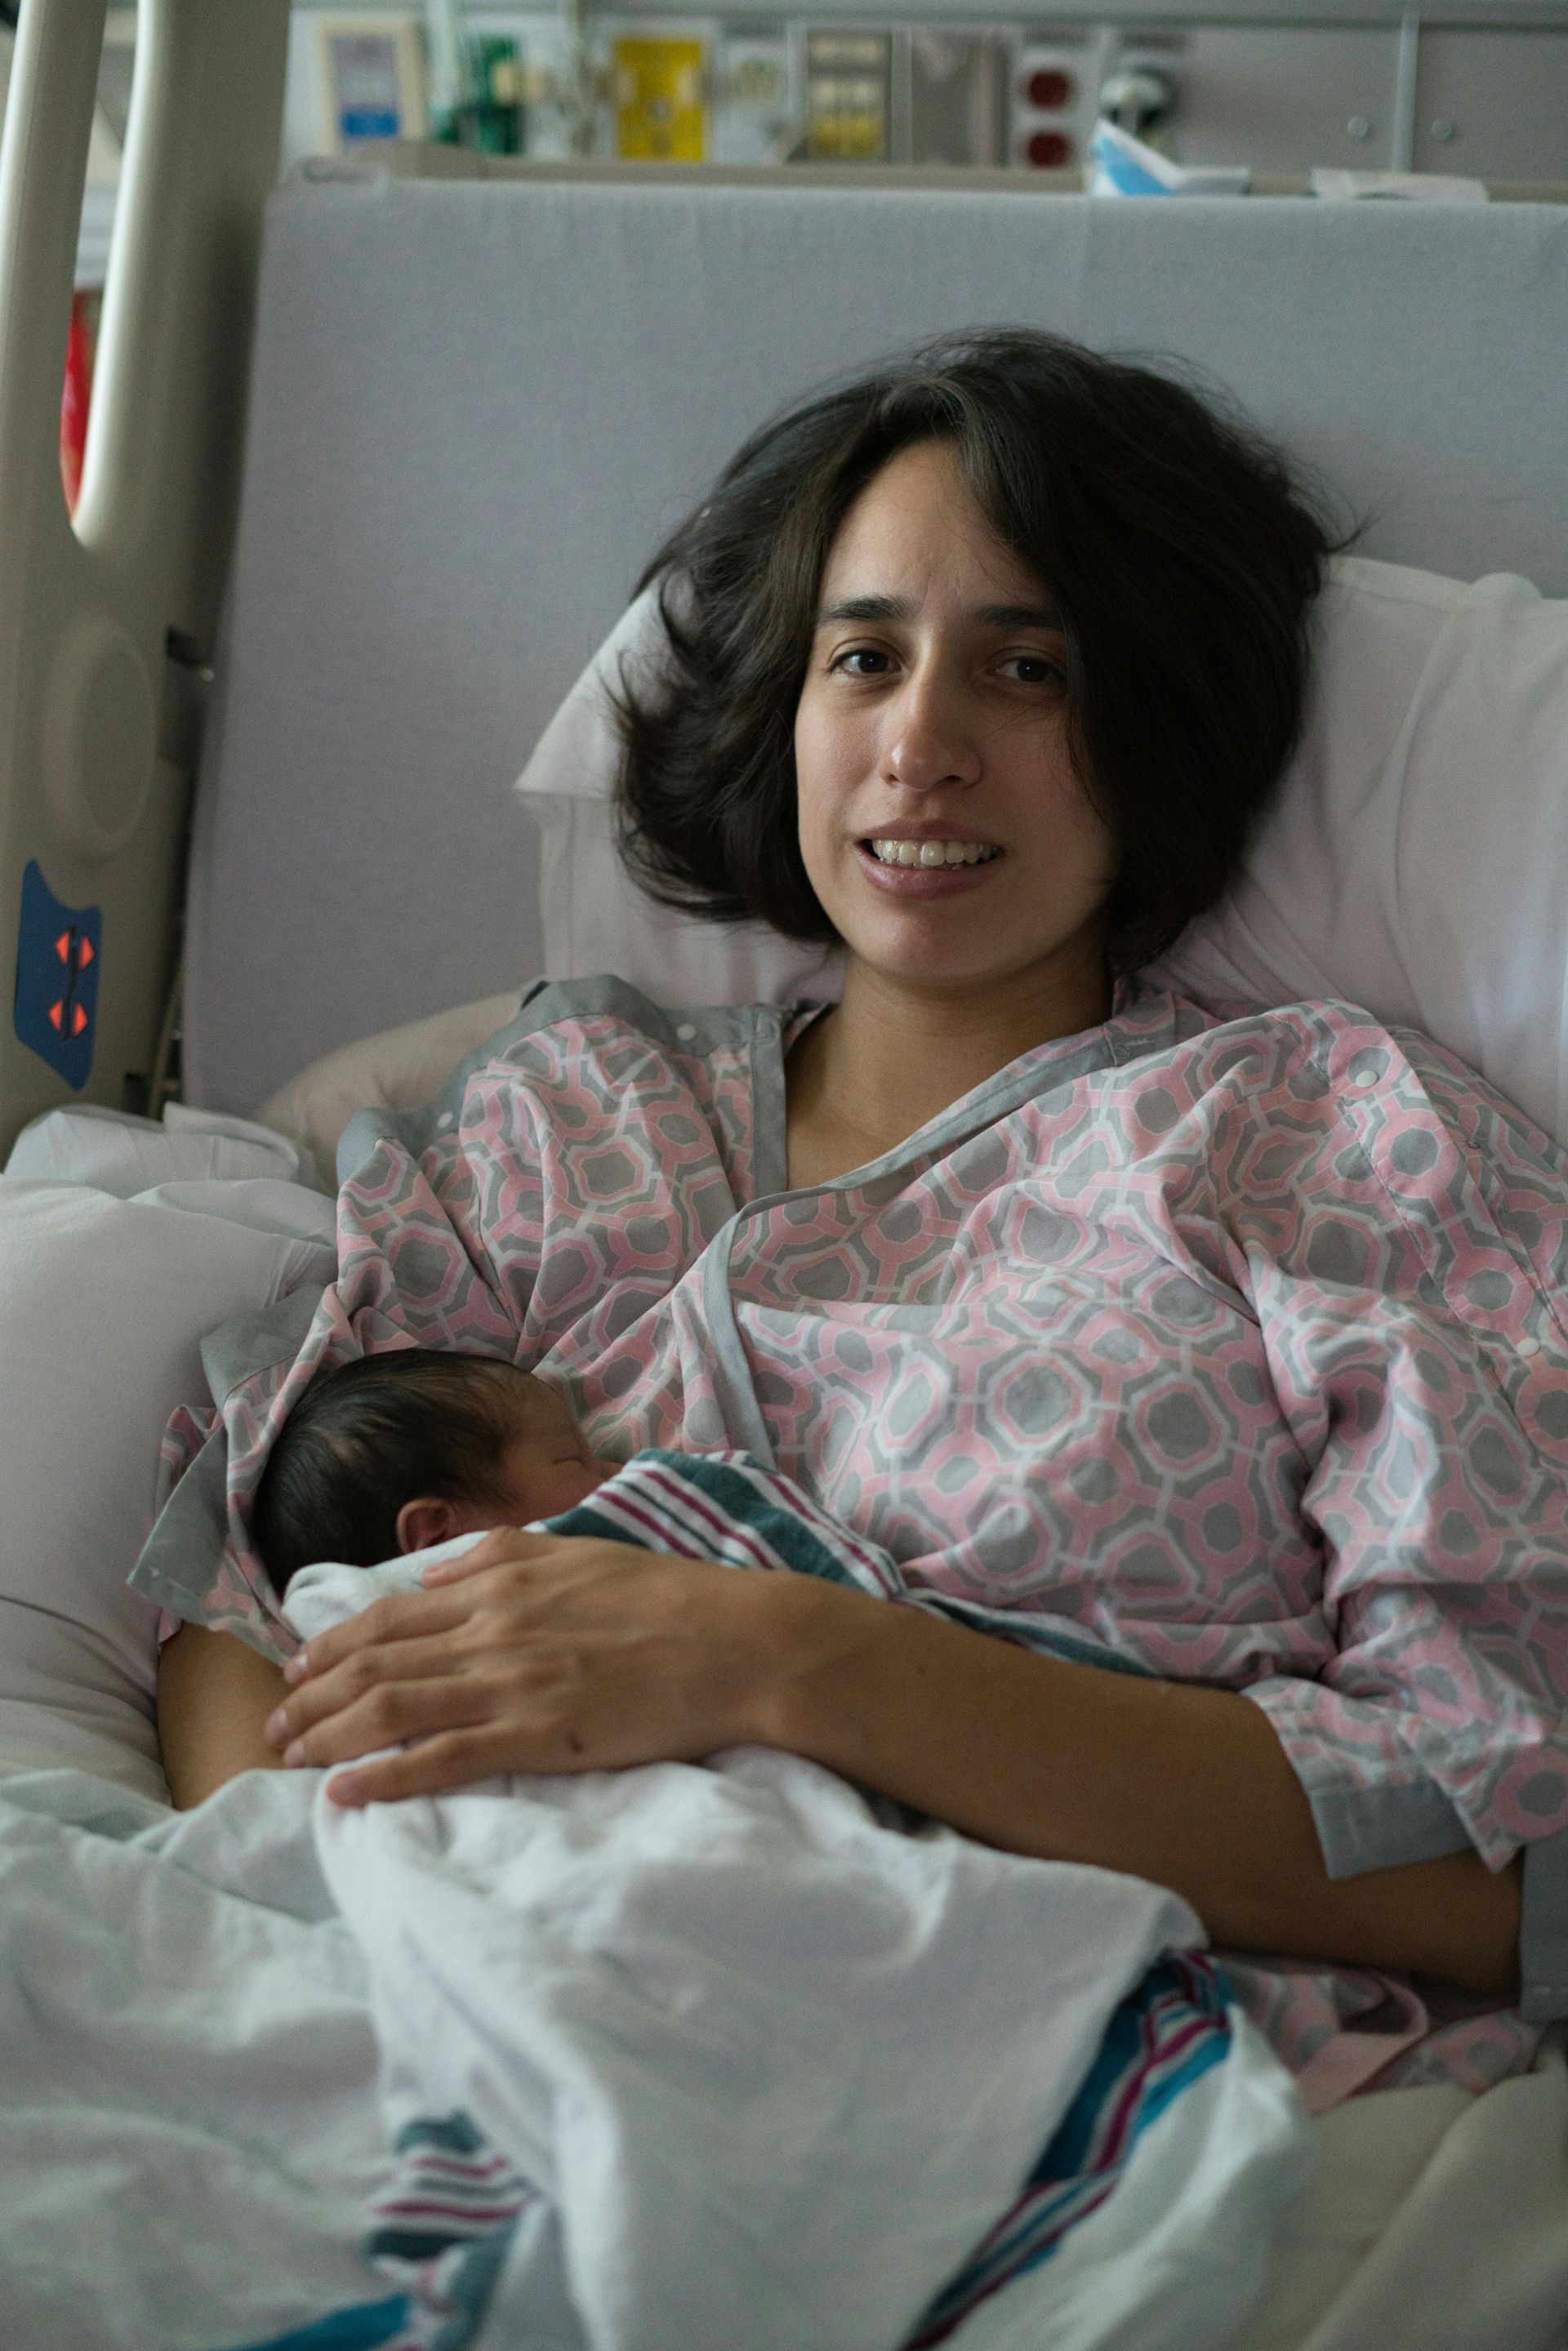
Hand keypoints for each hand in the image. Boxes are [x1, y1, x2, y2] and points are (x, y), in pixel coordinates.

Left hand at [262, 1529, 801, 1805]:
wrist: (732, 1643)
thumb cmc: (665, 1598)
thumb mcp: (576, 1550)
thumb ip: (501, 1556)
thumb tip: (440, 1570)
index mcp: (499, 1583)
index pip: (390, 1614)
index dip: (332, 1643)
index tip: (297, 1666)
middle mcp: (491, 1630)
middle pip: (376, 1663)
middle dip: (312, 1696)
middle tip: (274, 1726)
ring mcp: (511, 1684)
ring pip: (393, 1709)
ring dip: (330, 1735)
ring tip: (291, 1758)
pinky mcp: (537, 1736)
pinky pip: (442, 1759)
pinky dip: (384, 1777)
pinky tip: (346, 1794)